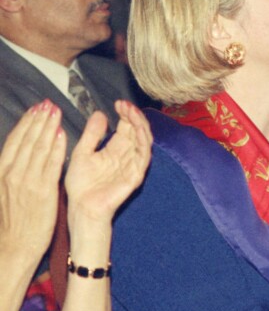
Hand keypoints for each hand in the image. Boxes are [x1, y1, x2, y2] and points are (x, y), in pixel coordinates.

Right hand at [0, 101, 65, 268]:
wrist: (13, 248)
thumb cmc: (10, 223)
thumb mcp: (4, 193)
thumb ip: (11, 173)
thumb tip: (20, 156)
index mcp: (1, 172)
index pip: (14, 142)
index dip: (25, 124)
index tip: (34, 110)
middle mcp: (12, 174)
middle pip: (26, 141)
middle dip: (37, 120)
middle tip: (47, 104)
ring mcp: (27, 182)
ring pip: (38, 148)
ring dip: (47, 128)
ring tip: (55, 112)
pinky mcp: (43, 192)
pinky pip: (51, 165)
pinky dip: (56, 148)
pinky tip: (62, 135)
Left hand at [65, 100, 151, 228]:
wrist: (82, 207)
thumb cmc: (81, 185)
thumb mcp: (82, 152)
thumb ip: (92, 134)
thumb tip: (100, 113)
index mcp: (115, 149)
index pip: (127, 127)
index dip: (125, 113)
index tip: (118, 103)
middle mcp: (127, 155)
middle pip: (137, 130)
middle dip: (133, 116)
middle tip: (125, 105)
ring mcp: (133, 165)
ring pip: (144, 140)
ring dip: (140, 125)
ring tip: (131, 112)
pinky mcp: (136, 175)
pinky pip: (144, 156)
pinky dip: (143, 141)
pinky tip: (138, 130)